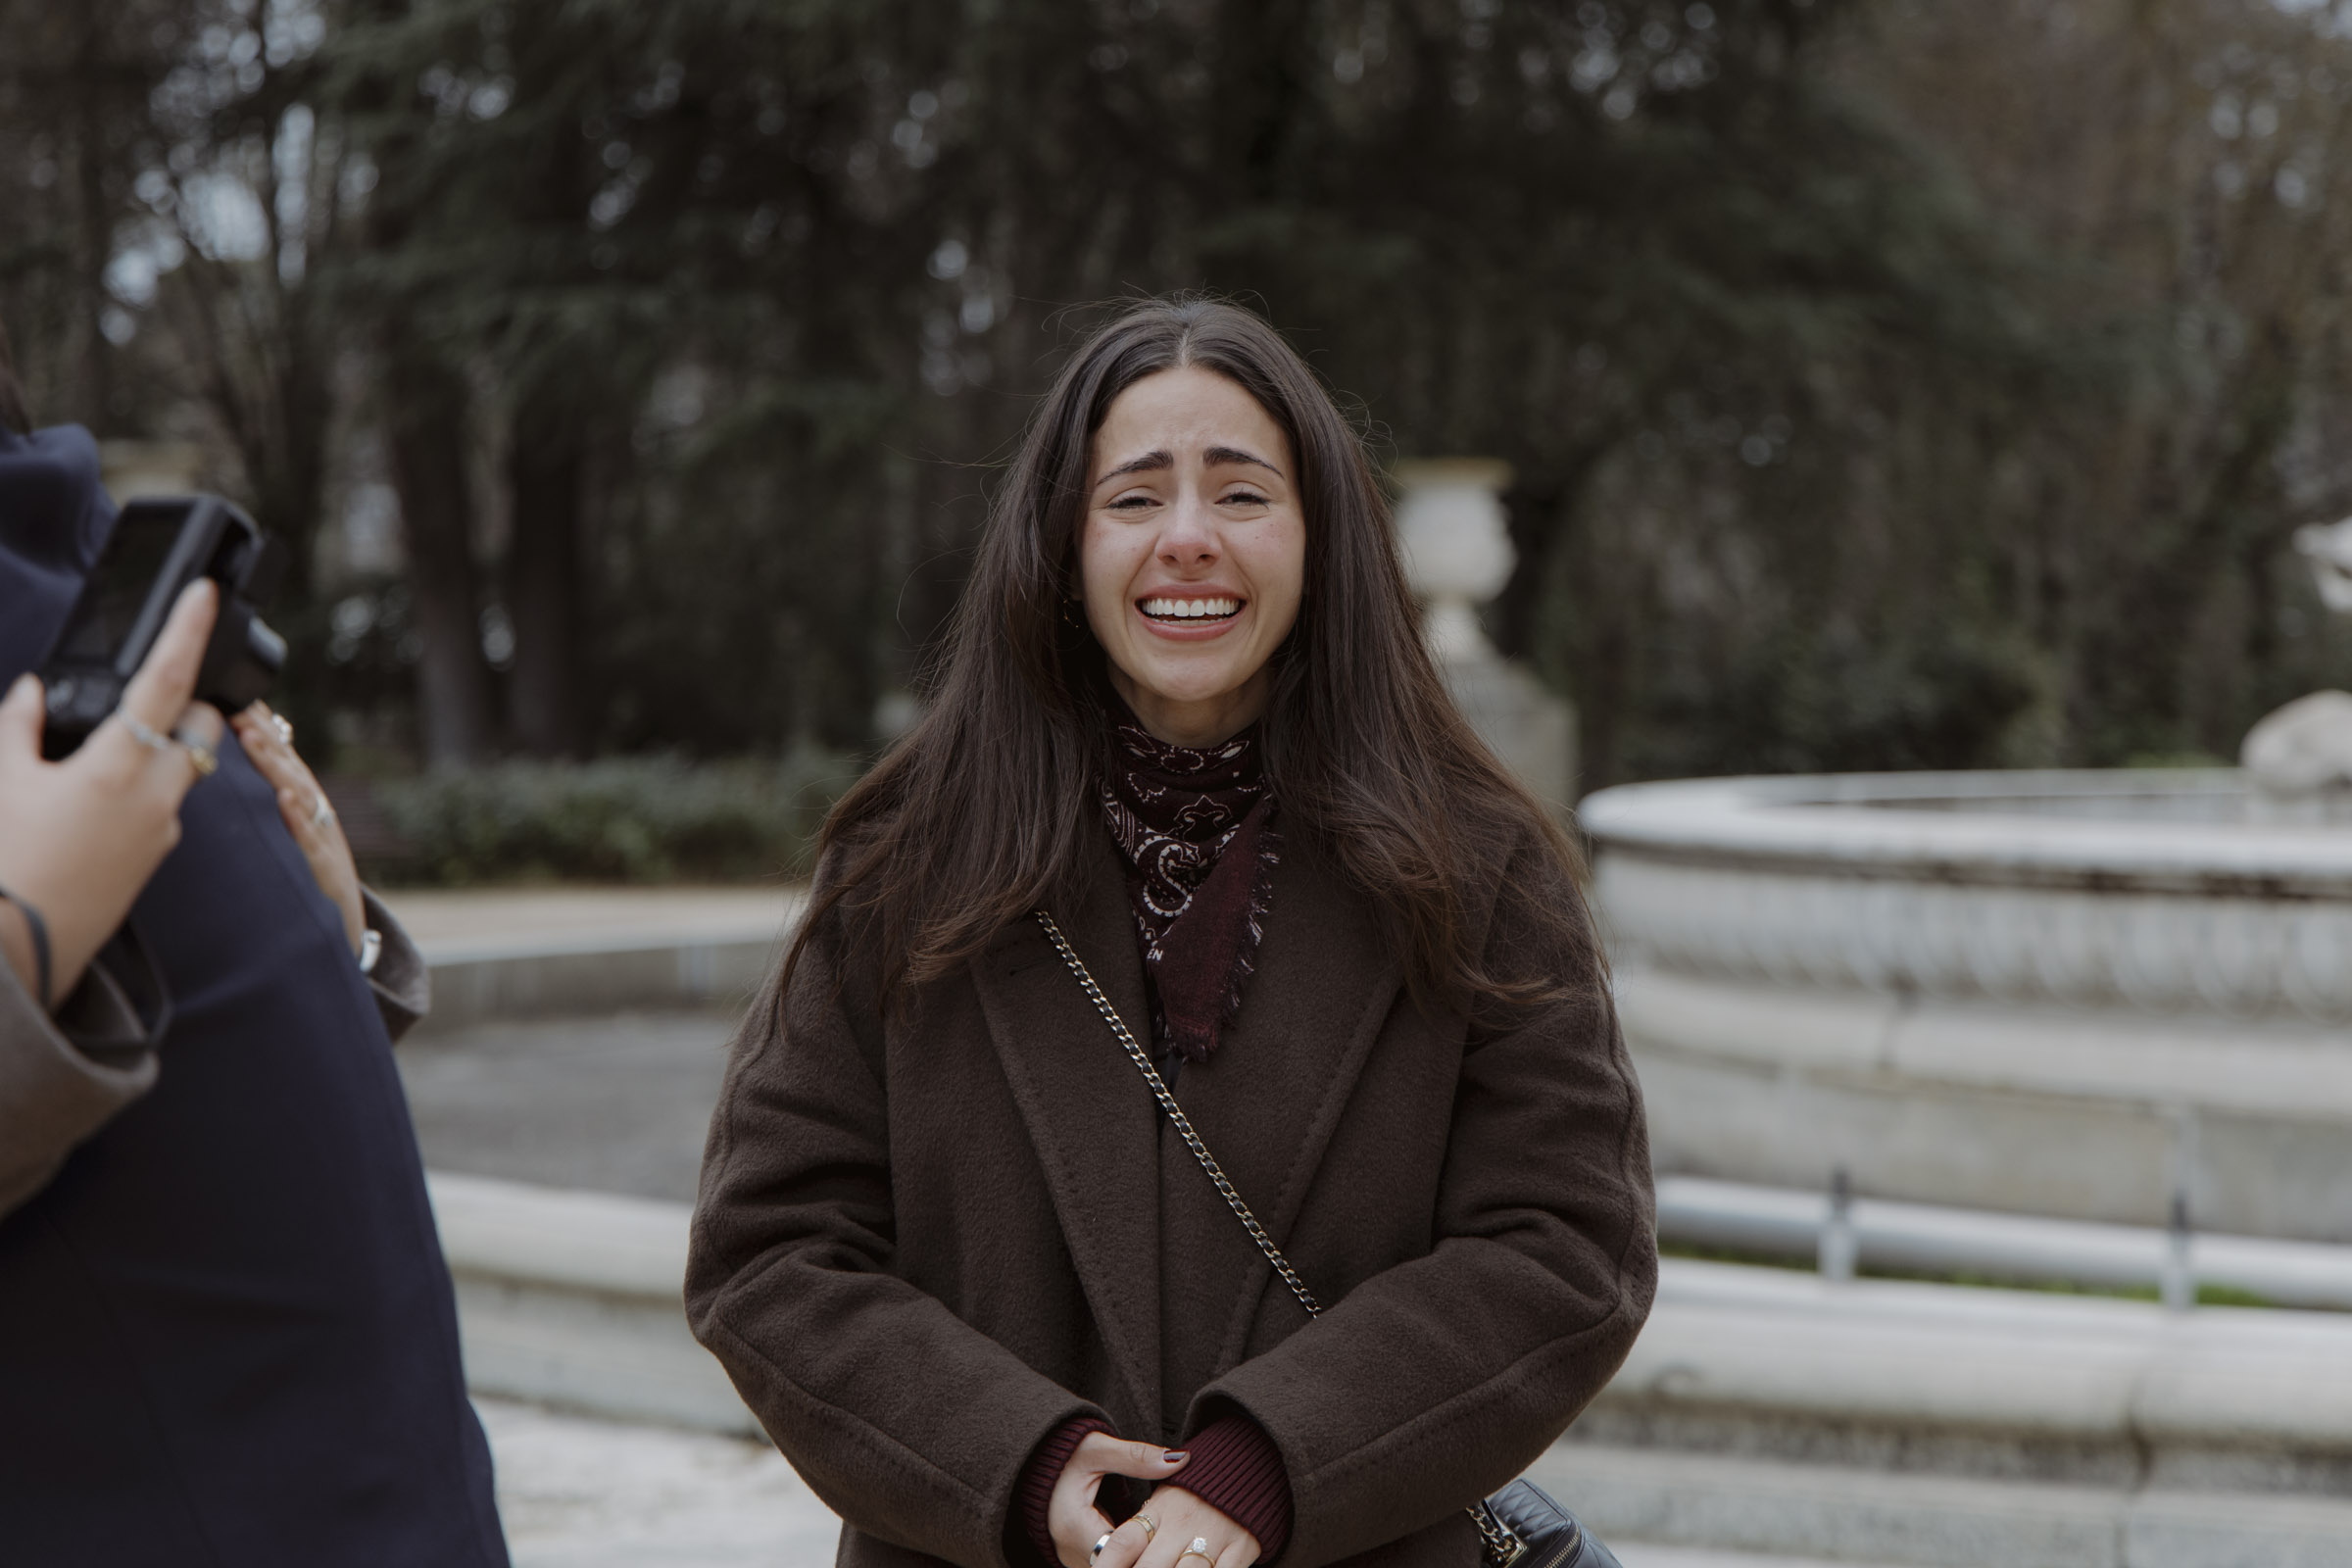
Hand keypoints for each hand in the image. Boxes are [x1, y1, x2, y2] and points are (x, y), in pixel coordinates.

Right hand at [0, 579, 224, 1005]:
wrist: (15, 951)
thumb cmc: (3, 863)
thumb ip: (20, 726)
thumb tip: (35, 692)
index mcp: (119, 767)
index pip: (167, 682)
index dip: (188, 630)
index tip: (204, 594)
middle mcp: (157, 796)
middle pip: (201, 727)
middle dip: (185, 703)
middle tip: (142, 693)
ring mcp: (163, 831)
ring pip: (185, 768)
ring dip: (160, 747)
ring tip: (101, 749)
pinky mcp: (155, 858)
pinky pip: (164, 807)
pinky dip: (142, 786)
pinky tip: (91, 796)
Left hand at [229, 701, 364, 956]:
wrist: (341, 923)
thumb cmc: (306, 872)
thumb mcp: (288, 828)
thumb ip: (270, 793)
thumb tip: (241, 749)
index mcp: (299, 799)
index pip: (277, 752)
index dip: (257, 722)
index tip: (231, 691)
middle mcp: (312, 810)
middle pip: (285, 764)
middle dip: (260, 733)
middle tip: (233, 704)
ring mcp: (320, 836)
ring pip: (297, 793)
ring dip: (274, 764)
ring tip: (250, 738)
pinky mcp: (324, 867)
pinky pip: (309, 840)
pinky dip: (297, 818)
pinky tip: (283, 800)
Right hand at [1047, 1433, 1194, 1567]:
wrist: (1032, 1463)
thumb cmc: (1062, 1453)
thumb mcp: (1098, 1448)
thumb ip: (1136, 1456)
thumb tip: (1180, 1459)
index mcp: (1074, 1526)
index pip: (1121, 1553)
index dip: (1149, 1546)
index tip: (1172, 1534)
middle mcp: (1070, 1551)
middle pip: (1119, 1565)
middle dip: (1146, 1555)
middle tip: (1172, 1541)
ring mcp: (1072, 1559)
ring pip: (1114, 1567)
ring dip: (1137, 1557)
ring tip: (1161, 1542)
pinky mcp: (1077, 1558)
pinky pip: (1107, 1565)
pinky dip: (1127, 1557)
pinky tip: (1147, 1544)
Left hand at [1096, 1484, 1260, 1567]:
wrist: (1243, 1470)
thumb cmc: (1193, 1496)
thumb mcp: (1161, 1503)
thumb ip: (1139, 1536)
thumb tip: (1108, 1563)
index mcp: (1157, 1510)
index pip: (1123, 1543)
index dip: (1107, 1566)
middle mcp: (1182, 1523)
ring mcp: (1213, 1535)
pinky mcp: (1241, 1546)